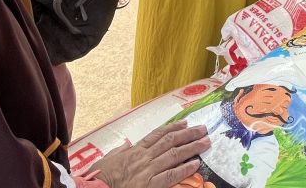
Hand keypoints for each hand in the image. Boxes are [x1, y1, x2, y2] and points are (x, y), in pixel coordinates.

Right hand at [92, 122, 209, 187]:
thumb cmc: (100, 176)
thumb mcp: (108, 159)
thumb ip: (120, 152)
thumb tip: (126, 146)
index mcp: (134, 150)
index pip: (157, 135)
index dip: (173, 128)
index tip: (185, 123)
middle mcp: (143, 157)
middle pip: (170, 141)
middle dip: (189, 134)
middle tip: (203, 129)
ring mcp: (148, 170)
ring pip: (174, 155)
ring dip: (192, 147)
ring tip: (206, 142)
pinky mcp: (150, 184)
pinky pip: (171, 175)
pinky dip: (184, 168)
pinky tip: (196, 163)